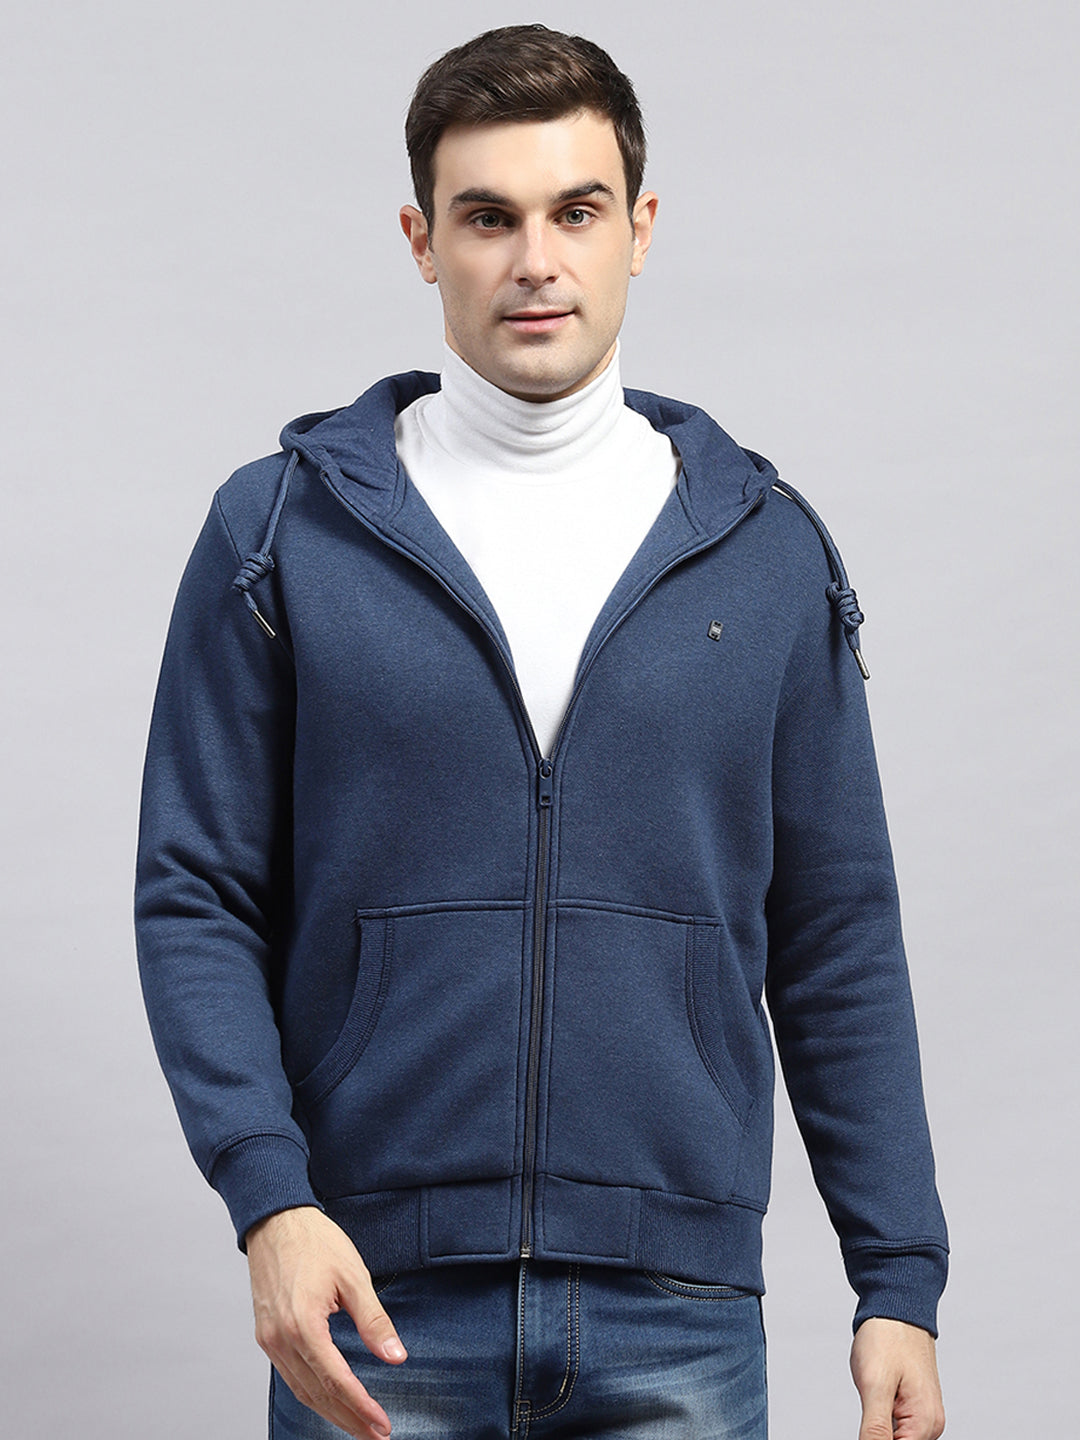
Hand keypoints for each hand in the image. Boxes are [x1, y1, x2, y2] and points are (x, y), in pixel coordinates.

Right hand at [246, 1206, 406, 1438]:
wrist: (275, 1220)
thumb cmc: (315, 1242)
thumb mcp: (354, 1276)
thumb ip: (374, 1320)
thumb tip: (396, 1356)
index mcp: (302, 1325)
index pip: (336, 1380)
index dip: (361, 1407)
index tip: (382, 1425)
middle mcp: (280, 1339)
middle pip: (317, 1394)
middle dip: (349, 1419)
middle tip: (377, 1435)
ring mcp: (270, 1340)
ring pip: (302, 1390)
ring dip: (331, 1412)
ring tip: (359, 1426)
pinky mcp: (266, 1336)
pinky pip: (290, 1376)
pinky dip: (312, 1394)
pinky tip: (331, 1401)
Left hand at [850, 1317, 943, 1438]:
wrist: (896, 1307)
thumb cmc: (887, 1338)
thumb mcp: (874, 1385)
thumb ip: (875, 1429)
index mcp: (924, 1424)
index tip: (868, 1420)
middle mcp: (930, 1424)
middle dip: (877, 1433)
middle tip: (871, 1401)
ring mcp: (923, 1415)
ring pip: (896, 1436)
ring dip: (879, 1424)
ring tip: (875, 1393)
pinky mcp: (914, 1406)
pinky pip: (896, 1424)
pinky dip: (882, 1414)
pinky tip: (877, 1393)